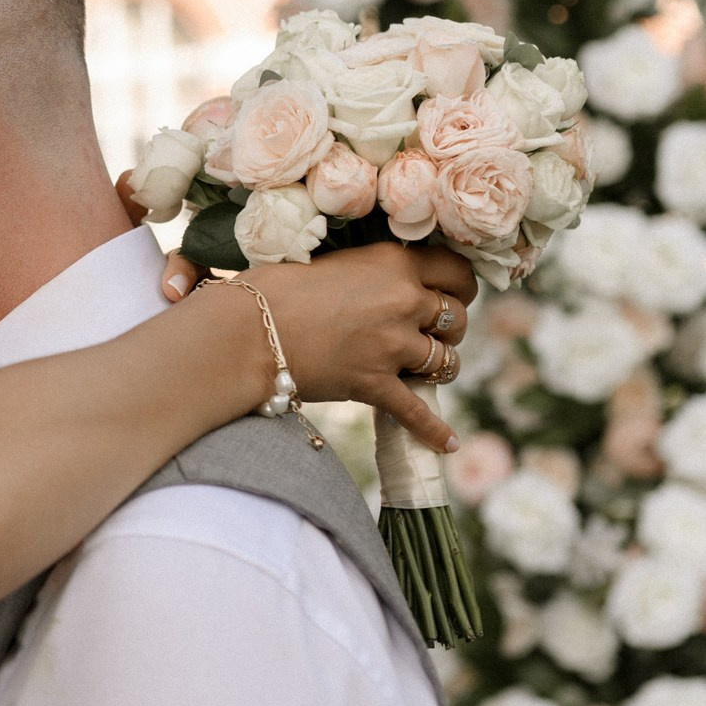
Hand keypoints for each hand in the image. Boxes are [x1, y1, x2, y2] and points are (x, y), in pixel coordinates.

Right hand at [238, 242, 474, 450]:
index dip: (459, 286)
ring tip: (425, 368)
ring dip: (439, 366)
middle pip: (456, 318)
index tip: (453, 294)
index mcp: (394, 263)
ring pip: (445, 361)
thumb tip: (391, 283)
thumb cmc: (277, 289)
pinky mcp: (375, 383)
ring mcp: (391, 345)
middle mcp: (402, 300)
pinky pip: (416, 411)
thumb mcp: (337, 262)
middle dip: (449, 328)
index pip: (456, 270)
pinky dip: (434, 430)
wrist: (246, 329)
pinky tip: (448, 443)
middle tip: (432, 333)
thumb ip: (374, 271)